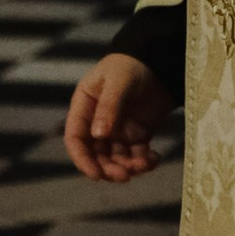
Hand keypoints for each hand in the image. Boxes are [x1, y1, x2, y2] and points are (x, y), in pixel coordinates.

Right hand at [65, 52, 173, 182]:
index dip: (82, 159)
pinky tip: (154, 159)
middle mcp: (97, 123)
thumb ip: (109, 107)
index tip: (96, 174)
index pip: (75, 139)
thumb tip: (98, 136)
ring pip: (117, 159)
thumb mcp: (118, 81)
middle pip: (96, 155)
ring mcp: (117, 130)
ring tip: (145, 164)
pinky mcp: (137, 135)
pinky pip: (137, 155)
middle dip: (109, 168)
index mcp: (84, 107)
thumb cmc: (132, 65)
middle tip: (125, 175)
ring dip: (128, 167)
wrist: (159, 60)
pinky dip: (144, 162)